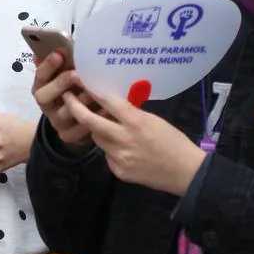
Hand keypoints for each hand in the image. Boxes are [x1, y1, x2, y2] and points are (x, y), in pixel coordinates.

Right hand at [32, 52, 93, 150]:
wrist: (74, 122)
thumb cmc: (71, 90)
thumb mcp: (65, 76)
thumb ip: (62, 63)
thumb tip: (57, 44)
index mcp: (41, 88)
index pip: (39, 76)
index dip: (47, 66)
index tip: (59, 53)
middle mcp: (46, 106)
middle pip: (44, 97)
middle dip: (60, 83)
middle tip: (76, 74)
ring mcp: (56, 122)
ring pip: (65, 113)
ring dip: (80, 102)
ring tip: (93, 92)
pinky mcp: (68, 135)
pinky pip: (80, 129)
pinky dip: (94, 118)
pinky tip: (106, 109)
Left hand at [63, 87, 205, 194]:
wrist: (186, 172)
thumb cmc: (174, 142)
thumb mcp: (154, 120)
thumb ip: (132, 114)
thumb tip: (114, 106)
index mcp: (136, 122)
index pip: (108, 102)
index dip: (91, 91)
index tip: (78, 80)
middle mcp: (124, 139)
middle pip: (91, 122)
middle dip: (76, 108)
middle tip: (67, 97)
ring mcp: (119, 157)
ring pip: (98, 138)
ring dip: (98, 130)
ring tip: (103, 124)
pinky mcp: (119, 171)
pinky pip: (107, 155)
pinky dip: (111, 149)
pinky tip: (122, 148)